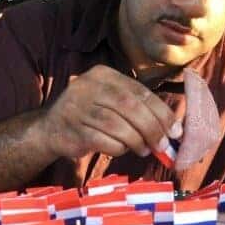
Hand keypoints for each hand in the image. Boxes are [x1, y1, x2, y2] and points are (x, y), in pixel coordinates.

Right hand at [41, 65, 182, 158]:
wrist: (49, 129)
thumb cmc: (90, 115)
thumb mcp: (110, 101)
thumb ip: (137, 108)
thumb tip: (172, 127)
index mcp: (103, 74)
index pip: (140, 92)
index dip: (161, 112)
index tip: (175, 130)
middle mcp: (88, 85)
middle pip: (130, 107)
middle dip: (152, 128)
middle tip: (163, 145)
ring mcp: (78, 107)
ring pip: (118, 125)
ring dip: (137, 141)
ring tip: (144, 149)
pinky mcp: (73, 129)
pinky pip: (104, 141)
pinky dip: (119, 148)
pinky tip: (122, 149)